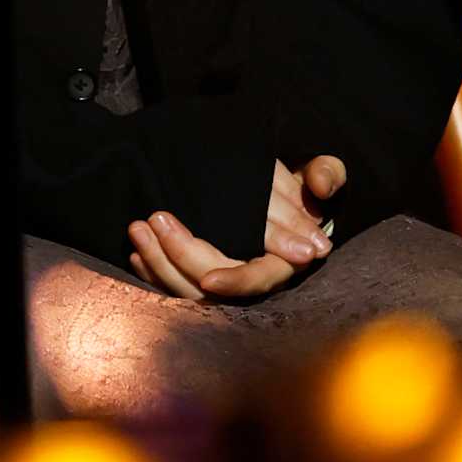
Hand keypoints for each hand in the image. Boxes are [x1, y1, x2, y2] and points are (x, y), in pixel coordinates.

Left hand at [124, 155, 343, 301]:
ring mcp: (221, 279)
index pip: (260, 280)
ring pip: (184, 290)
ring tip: (138, 226)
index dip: (237, 282)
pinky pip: (169, 286)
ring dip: (157, 262)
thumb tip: (321, 189)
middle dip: (180, 257)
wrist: (262, 187)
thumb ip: (325, 173)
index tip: (210, 280)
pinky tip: (136, 250)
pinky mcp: (196, 276)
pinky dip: (150, 271)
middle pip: (212, 288)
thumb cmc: (294, 184)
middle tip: (155, 218)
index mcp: (283, 261)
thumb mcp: (315, 172)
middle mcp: (250, 276)